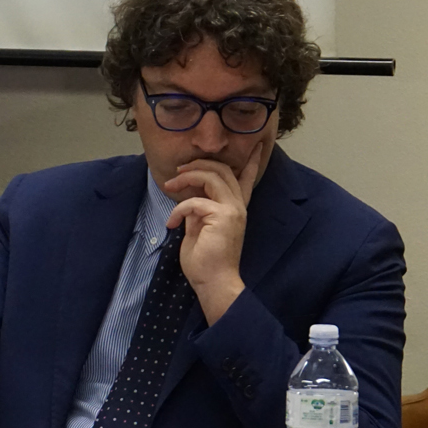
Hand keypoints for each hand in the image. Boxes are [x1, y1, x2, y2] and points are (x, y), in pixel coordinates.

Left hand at [164, 142, 263, 323]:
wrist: (213, 282)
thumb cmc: (205, 260)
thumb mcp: (199, 228)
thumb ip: (199, 210)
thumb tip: (190, 198)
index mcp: (235, 208)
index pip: (246, 178)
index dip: (250, 162)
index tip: (257, 146)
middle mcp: (238, 205)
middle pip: (222, 169)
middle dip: (198, 164)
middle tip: (178, 170)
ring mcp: (233, 210)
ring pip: (212, 176)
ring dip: (187, 177)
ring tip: (170, 185)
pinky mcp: (222, 216)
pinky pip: (195, 201)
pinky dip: (178, 209)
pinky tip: (172, 224)